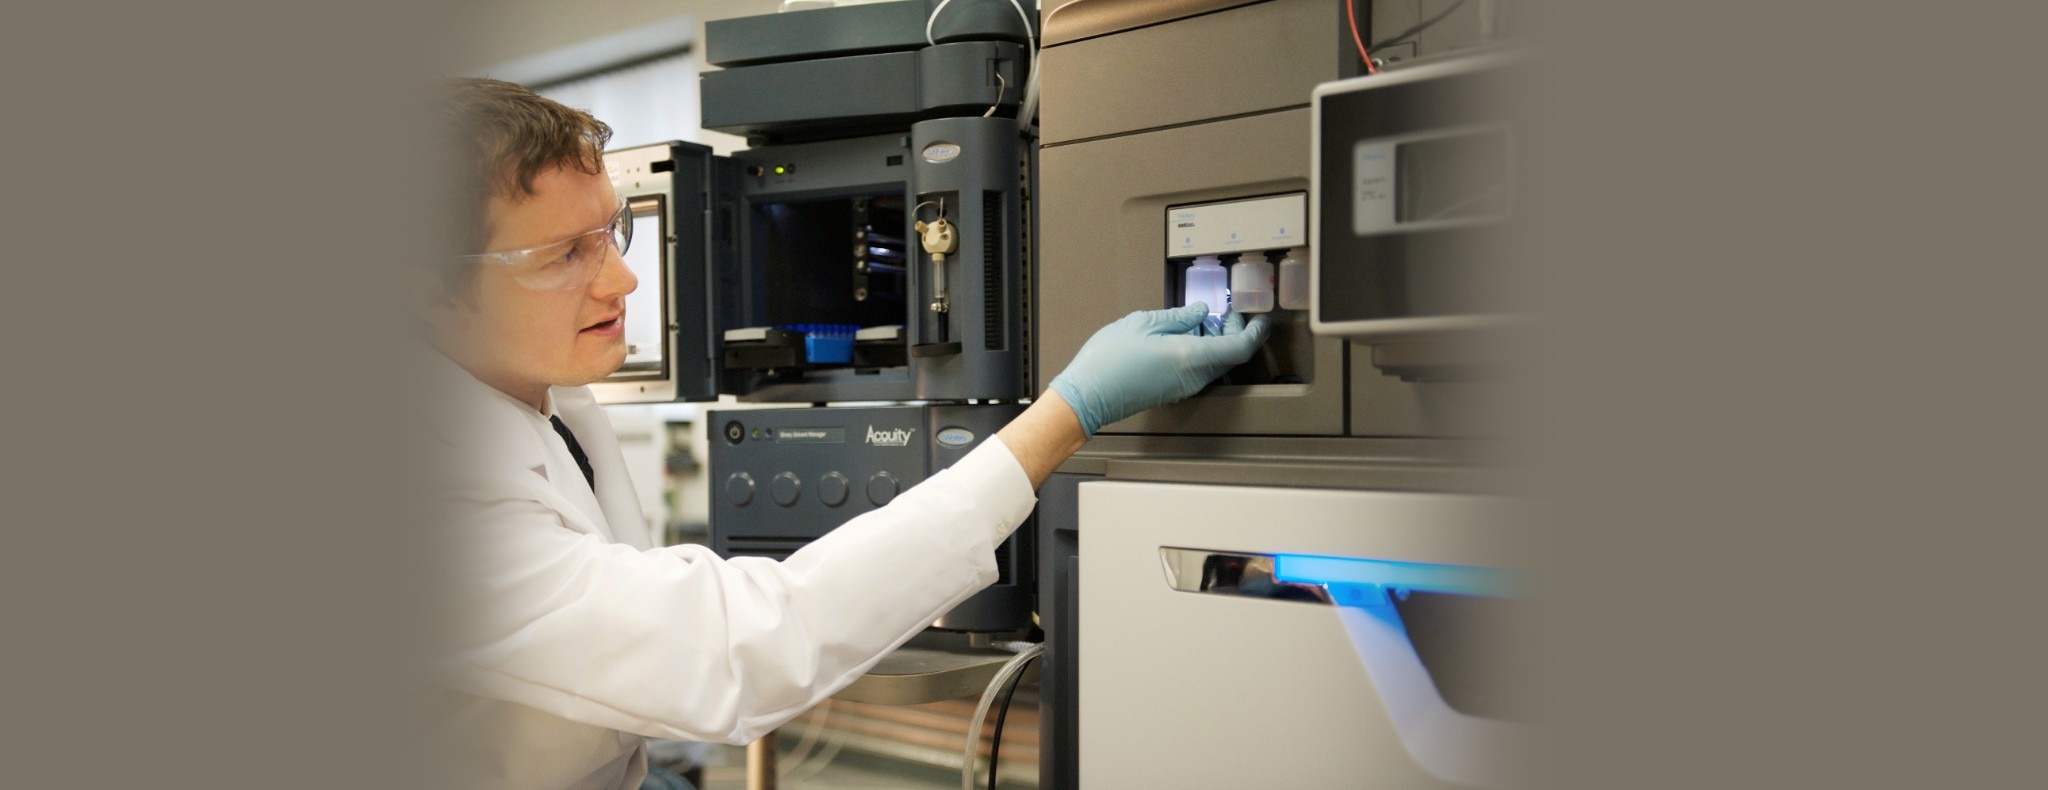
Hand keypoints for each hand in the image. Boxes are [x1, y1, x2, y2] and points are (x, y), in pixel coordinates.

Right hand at [1048, 302, 1271, 436]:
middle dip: (1236, 333)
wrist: (1087, 395)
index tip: (1259, 319)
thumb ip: (1178, 317)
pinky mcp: (1173, 391)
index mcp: (1191, 356)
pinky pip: (1200, 371)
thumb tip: (1200, 312)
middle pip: (1231, 356)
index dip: (1256, 332)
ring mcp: (1184, 387)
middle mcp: (1194, 376)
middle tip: (1229, 314)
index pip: (1240, 348)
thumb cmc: (1110, 360)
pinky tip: (1186, 337)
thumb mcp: (1144, 323)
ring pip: (1216, 364)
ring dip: (1218, 342)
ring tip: (1204, 322)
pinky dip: (1203, 352)